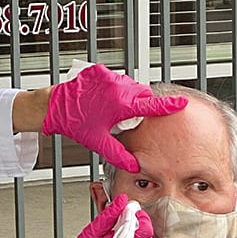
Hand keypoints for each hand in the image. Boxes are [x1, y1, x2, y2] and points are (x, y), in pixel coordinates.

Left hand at [42, 64, 187, 171]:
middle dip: (141, 106)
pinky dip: (116, 89)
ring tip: (112, 111)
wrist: (54, 106)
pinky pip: (117, 80)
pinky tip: (104, 101)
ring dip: (128, 97)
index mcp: (121, 104)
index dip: (168, 105)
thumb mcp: (98, 142)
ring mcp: (110, 77)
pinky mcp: (102, 71)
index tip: (181, 103)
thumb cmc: (74, 122)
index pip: (151, 105)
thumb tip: (134, 166)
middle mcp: (118, 87)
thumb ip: (118, 155)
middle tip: (128, 119)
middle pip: (142, 95)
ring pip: (130, 86)